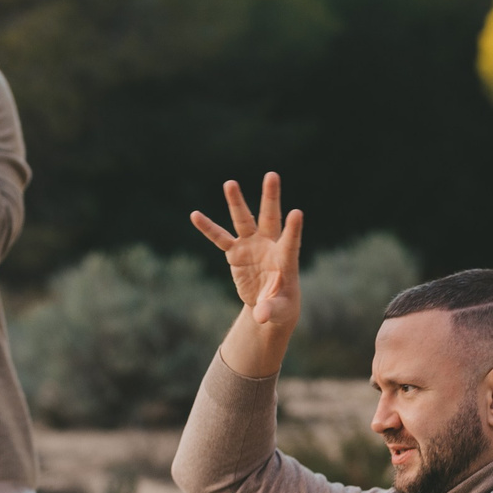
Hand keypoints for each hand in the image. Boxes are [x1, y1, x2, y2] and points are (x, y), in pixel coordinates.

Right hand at [191, 173, 303, 335]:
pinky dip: (208, 228)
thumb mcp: (277, 312)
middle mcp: (270, 246)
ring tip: (230, 183)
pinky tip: (195, 215)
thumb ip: (270, 310)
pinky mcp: (236, 252)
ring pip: (244, 220)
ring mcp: (252, 246)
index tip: (297, 213)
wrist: (268, 305)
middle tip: (272, 175)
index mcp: (285, 260)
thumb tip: (260, 316)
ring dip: (236, 202)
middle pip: (271, 217)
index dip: (294, 229)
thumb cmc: (280, 307)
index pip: (291, 242)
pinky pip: (220, 238)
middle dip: (271, 197)